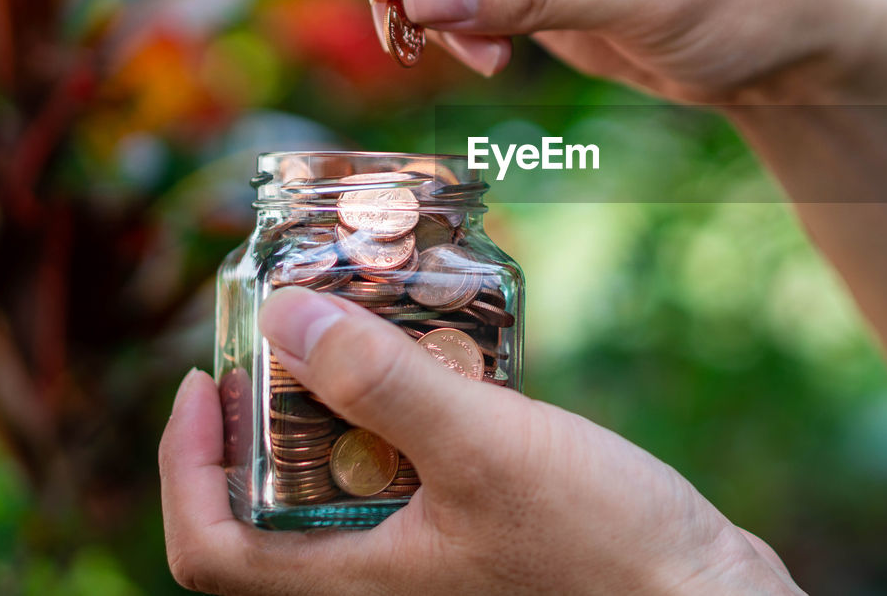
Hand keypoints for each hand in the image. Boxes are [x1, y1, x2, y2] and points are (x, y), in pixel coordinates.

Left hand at [160, 287, 801, 594]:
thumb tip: (284, 318)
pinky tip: (447, 360)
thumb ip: (384, 385)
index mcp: (358, 578)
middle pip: (271, 502)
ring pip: (344, 478)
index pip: (212, 550)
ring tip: (366, 326)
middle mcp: (381, 575)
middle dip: (265, 410)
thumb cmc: (600, 542)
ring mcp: (430, 555)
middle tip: (289, 328)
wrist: (701, 592)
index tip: (203, 377)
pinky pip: (408, 469)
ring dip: (339, 403)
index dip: (185, 466)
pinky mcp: (477, 530)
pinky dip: (405, 414)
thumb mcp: (485, 448)